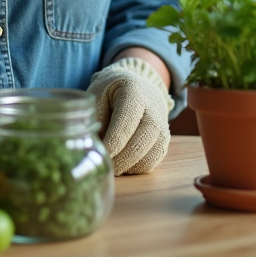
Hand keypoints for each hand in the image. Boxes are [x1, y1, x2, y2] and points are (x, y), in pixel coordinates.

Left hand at [86, 57, 173, 174]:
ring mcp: (162, 128)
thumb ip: (95, 117)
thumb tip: (91, 145)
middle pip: (141, 142)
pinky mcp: (163, 142)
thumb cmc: (112, 92)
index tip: (100, 154)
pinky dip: (135, 168)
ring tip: (111, 165)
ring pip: (149, 156)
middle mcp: (154, 111)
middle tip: (103, 165)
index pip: (126, 122)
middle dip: (120, 159)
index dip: (113, 142)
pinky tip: (121, 163)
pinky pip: (151, 162)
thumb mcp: (98, 93)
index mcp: (135, 94)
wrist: (139, 88)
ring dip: (128, 166)